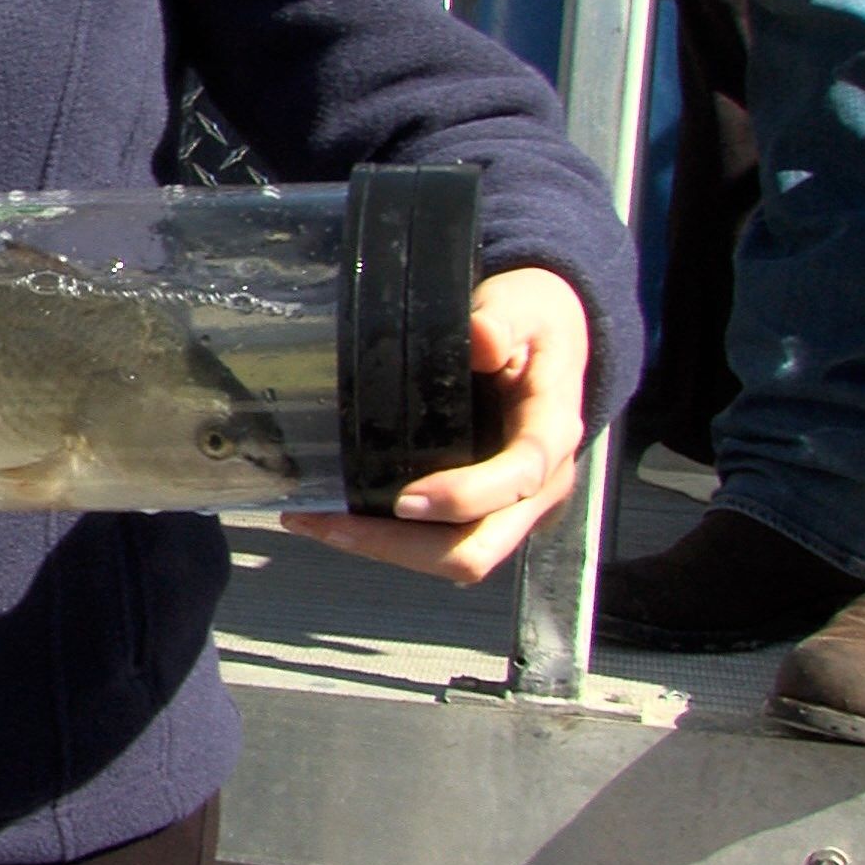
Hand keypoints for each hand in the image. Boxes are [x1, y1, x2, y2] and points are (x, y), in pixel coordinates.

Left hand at [278, 266, 588, 583]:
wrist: (549, 342)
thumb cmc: (532, 324)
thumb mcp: (524, 306)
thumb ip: (502, 320)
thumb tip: (482, 338)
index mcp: (552, 434)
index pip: (518, 480)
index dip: (463, 496)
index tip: (403, 500)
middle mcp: (539, 487)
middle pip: (478, 548)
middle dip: (400, 546)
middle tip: (329, 523)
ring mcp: (512, 508)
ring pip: (452, 558)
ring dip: (382, 549)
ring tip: (313, 521)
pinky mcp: (483, 512)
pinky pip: (438, 544)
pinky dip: (387, 541)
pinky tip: (334, 520)